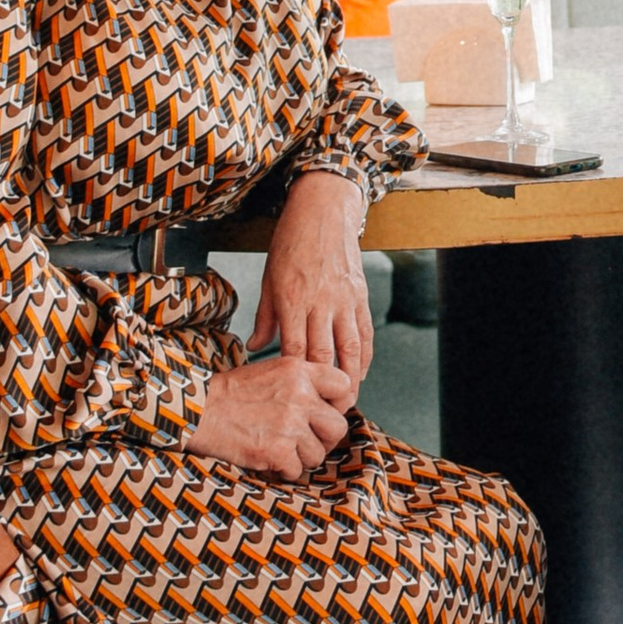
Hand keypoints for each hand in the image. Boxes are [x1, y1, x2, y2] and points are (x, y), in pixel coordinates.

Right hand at [191, 351, 353, 478]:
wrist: (200, 410)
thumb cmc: (233, 393)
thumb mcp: (273, 371)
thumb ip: (304, 383)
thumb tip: (331, 406)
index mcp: (300, 371)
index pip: (345, 387)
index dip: (339, 404)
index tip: (325, 414)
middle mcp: (300, 396)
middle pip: (338, 426)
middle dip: (325, 439)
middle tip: (307, 442)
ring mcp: (290, 424)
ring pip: (318, 454)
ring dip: (301, 458)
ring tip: (280, 449)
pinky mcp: (278, 451)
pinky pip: (296, 470)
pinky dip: (282, 470)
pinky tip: (267, 459)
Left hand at [248, 172, 372, 391]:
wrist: (323, 210)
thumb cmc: (291, 242)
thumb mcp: (269, 278)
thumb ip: (266, 316)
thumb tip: (257, 348)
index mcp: (292, 299)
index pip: (295, 349)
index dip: (296, 378)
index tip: (293, 398)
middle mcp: (320, 302)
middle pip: (325, 355)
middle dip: (324, 388)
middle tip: (322, 412)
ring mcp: (344, 299)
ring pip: (351, 348)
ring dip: (350, 378)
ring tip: (346, 400)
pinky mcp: (360, 295)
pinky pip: (365, 332)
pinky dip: (365, 356)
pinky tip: (360, 371)